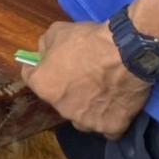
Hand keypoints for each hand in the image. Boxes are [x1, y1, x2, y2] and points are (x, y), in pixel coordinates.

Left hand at [21, 21, 150, 137]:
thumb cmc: (88, 41)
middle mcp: (62, 108)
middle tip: (78, 75)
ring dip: (83, 108)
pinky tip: (112, 106)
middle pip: (57, 99)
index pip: (30, 78)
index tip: (47, 63)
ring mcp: (87, 121)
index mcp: (44, 86)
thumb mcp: (56, 31)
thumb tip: (43, 55)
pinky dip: (107, 119)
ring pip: (80, 117)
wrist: (127, 53)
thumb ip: (44, 46)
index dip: (38, 68)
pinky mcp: (111, 127)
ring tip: (96, 93)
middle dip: (63, 88)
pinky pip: (105, 127)